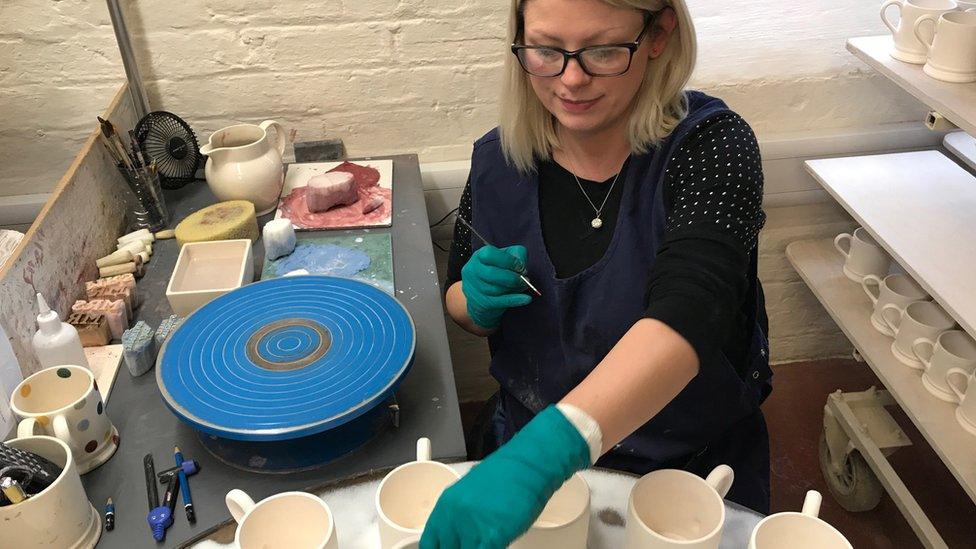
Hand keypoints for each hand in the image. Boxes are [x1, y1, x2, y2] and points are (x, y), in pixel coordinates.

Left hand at [420, 406, 590, 548]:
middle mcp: (454, 517)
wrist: (527, 464)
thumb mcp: (470, 495)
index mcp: (445, 507)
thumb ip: (459, 519)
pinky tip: (499, 543)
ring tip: (485, 542)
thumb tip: (459, 538)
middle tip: (473, 544)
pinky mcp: (493, 535)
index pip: (429, 545)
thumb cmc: (505, 475)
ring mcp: (472, 527)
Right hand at [461, 245, 532, 328]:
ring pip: (496, 289)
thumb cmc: (495, 270)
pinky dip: (515, 300)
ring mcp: (476, 288)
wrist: (478, 293)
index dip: (508, 260)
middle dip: (512, 277)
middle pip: (491, 274)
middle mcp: (474, 271)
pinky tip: (526, 298)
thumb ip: (517, 254)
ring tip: (524, 285)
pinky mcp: (482, 303)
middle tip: (524, 279)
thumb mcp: (506, 256)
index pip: (489, 254)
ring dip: (514, 288)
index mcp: (479, 256)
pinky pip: (500, 302)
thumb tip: (522, 264)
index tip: (520, 266)